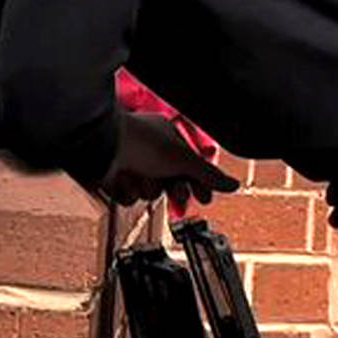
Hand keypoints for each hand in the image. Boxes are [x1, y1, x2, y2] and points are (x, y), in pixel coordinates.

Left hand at [99, 113, 239, 205]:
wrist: (103, 145)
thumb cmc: (141, 141)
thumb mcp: (183, 159)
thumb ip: (208, 174)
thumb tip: (234, 184)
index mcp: (167, 137)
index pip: (190, 165)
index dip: (198, 183)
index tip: (205, 198)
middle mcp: (149, 149)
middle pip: (171, 181)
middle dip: (174, 191)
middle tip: (178, 200)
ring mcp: (131, 164)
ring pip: (149, 191)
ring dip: (147, 188)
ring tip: (141, 176)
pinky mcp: (114, 178)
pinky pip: (128, 197)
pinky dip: (127, 191)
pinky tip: (123, 179)